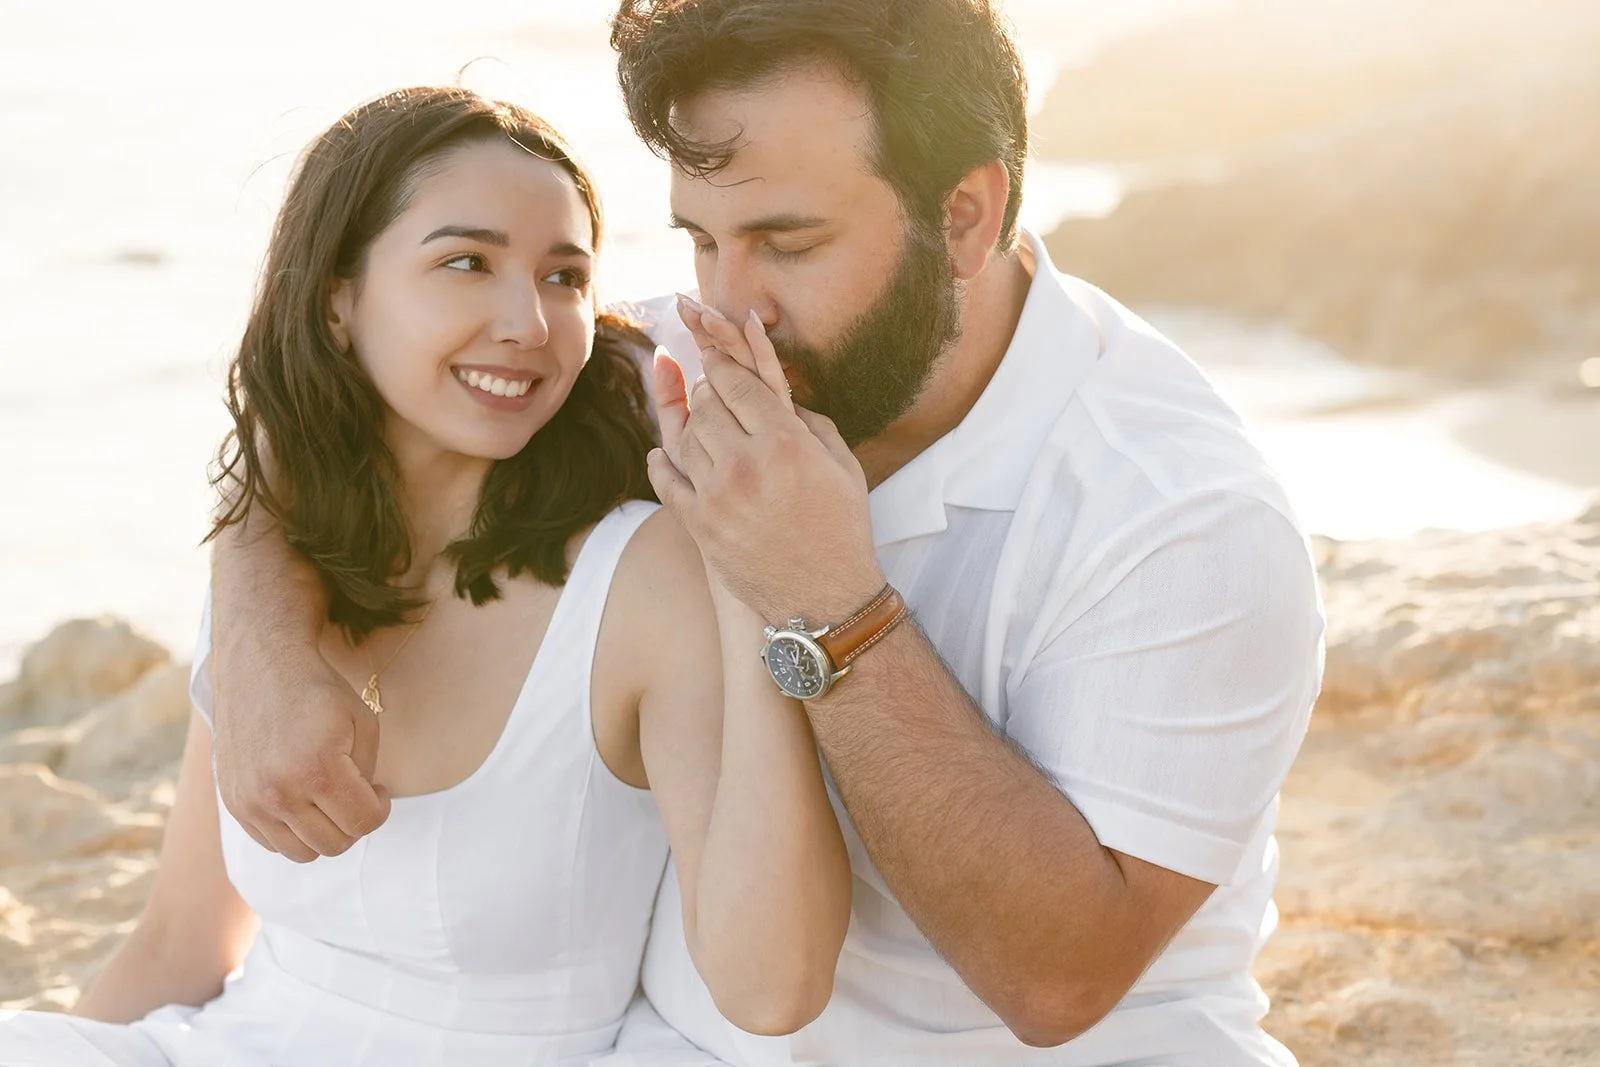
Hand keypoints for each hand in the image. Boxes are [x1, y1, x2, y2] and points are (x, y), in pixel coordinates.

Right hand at [210, 632, 389, 861]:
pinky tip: (303, 801)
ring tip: (330, 801)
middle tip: (356, 795)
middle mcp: (279, 792)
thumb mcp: (363, 722)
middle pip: (335, 844)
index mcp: (318, 770)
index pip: (363, 822)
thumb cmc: (318, 691)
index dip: (381, 809)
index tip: (379, 790)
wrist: (259, 666)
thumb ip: (369, 772)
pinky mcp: (234, 803)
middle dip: (355, 823)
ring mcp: (251, 802)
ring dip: (324, 833)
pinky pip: (272, 843)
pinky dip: (293, 832)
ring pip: (302, 853)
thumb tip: (366, 807)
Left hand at [648, 298, 882, 623]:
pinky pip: (667, 482)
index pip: (738, 385)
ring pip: (685, 440)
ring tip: (697, 423)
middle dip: (704, 391)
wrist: (826, 599)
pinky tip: (659, 455)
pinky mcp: (701, 526)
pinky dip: (660, 464)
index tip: (711, 355)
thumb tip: (776, 394)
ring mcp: (719, 496)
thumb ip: (810, 423)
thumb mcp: (843, 467)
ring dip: (688, 425)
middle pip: (706, 406)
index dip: (721, 365)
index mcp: (787, 442)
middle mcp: (748, 464)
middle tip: (705, 388)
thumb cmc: (842, 529)